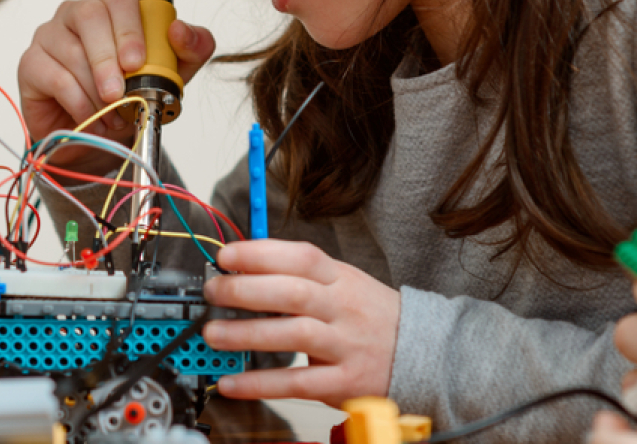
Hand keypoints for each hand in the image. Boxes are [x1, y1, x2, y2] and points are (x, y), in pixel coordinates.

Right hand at [17, 0, 214, 160]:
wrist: (97, 133)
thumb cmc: (130, 94)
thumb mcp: (171, 74)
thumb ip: (190, 49)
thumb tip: (180, 31)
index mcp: (111, 8)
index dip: (129, 29)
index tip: (137, 62)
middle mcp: (77, 13)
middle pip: (89, 15)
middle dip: (107, 57)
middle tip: (118, 92)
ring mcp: (50, 35)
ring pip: (71, 51)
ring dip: (95, 90)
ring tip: (111, 115)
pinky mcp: (31, 62)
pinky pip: (54, 77)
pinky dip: (78, 103)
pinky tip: (91, 118)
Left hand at [201, 239, 399, 405]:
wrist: (424, 354)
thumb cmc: (368, 316)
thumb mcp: (343, 283)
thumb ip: (299, 276)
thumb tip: (242, 268)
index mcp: (340, 278)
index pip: (300, 257)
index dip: (260, 253)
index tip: (225, 255)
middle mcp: (343, 308)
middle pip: (291, 292)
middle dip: (244, 290)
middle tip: (212, 292)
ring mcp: (345, 345)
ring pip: (293, 334)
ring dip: (246, 334)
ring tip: (213, 334)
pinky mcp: (345, 382)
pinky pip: (298, 383)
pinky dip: (261, 384)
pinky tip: (233, 383)